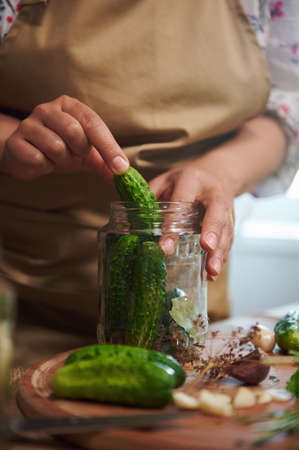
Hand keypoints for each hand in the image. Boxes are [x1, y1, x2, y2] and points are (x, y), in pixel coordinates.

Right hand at [1, 95, 128, 179]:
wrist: (27, 156)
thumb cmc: (61, 149)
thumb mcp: (87, 154)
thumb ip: (106, 163)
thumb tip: (124, 176)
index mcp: (70, 106)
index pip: (93, 122)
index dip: (109, 147)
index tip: (121, 168)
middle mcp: (48, 109)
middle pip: (74, 131)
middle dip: (79, 151)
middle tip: (76, 155)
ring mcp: (29, 123)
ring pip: (55, 146)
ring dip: (62, 161)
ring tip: (57, 158)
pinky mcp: (16, 141)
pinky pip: (38, 158)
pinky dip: (45, 166)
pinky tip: (42, 162)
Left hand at [149, 165, 234, 280]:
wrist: (218, 173)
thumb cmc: (186, 180)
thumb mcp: (165, 180)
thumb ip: (149, 196)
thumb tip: (128, 222)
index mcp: (192, 180)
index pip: (182, 202)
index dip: (173, 226)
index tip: (165, 247)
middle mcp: (212, 193)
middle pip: (215, 212)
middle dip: (212, 231)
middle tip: (206, 248)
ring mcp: (226, 208)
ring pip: (226, 230)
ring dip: (219, 251)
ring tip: (211, 271)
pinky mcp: (231, 221)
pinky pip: (229, 239)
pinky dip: (222, 256)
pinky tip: (213, 273)